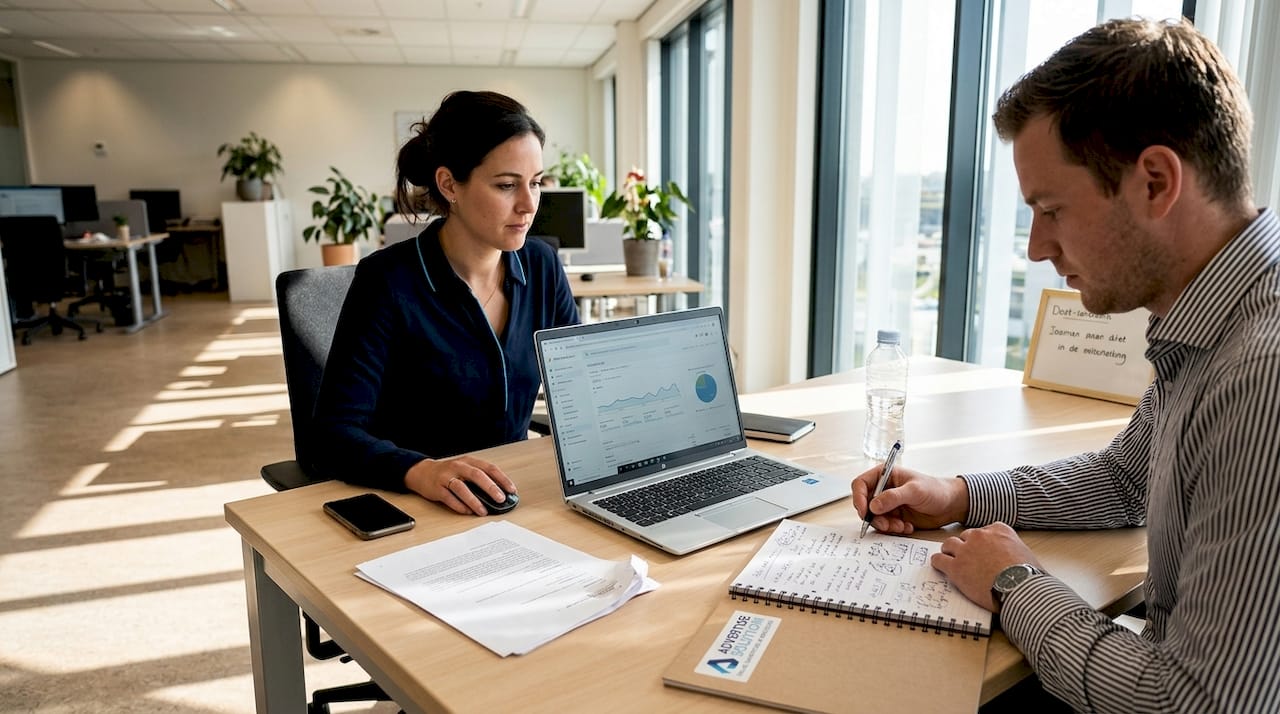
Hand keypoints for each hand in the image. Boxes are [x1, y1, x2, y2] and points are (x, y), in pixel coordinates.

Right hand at [404, 456, 516, 515]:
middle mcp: (458, 467)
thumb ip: (480, 478)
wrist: (423, 472)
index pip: (489, 468)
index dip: (502, 479)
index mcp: (469, 461)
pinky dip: (459, 506)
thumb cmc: (449, 472)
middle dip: (490, 487)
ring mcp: (446, 477)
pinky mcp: (437, 488)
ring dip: (474, 500)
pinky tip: (467, 512)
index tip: (511, 489)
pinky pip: (449, 498)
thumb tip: (499, 493)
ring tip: (483, 511)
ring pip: (462, 488)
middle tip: (500, 498)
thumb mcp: (465, 469)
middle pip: (476, 475)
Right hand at [851, 464, 968, 533]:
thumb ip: (893, 497)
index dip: (858, 498)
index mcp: (885, 475)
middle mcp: (883, 489)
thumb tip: (873, 506)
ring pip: (874, 518)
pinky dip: (894, 529)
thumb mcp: (915, 491)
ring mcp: (888, 504)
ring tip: (902, 526)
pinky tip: (908, 527)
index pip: (861, 484)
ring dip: (886, 525)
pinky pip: (885, 526)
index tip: (865, 511)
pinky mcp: (894, 516)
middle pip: (865, 504)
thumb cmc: (935, 490)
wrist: (951, 505)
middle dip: (874, 517)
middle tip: (886, 525)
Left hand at [930, 522, 1041, 610]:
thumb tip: (1011, 558)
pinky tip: (941, 567)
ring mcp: (966, 550)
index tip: (982, 550)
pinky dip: (939, 563)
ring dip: (950, 552)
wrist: (1022, 590)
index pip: (983, 531)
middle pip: (965, 536)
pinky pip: (939, 560)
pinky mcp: (956, 567)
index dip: (981, 543)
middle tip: (968, 559)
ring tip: (951, 561)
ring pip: (949, 544)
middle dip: (966, 547)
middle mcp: (980, 536)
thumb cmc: (1029, 576)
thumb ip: (1012, 549)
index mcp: (999, 530)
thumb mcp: (1025, 553)